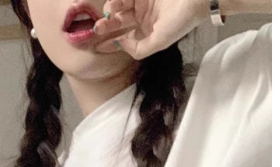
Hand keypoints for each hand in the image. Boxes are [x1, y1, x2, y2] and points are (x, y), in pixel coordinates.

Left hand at [93, 0, 207, 58]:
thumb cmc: (181, 20)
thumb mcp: (159, 42)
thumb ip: (139, 49)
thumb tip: (120, 43)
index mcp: (147, 31)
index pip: (124, 38)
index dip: (110, 43)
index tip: (97, 47)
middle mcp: (143, 16)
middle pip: (119, 21)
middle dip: (107, 25)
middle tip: (99, 27)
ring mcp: (144, 0)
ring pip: (120, 5)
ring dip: (113, 7)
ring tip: (112, 9)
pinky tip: (117, 1)